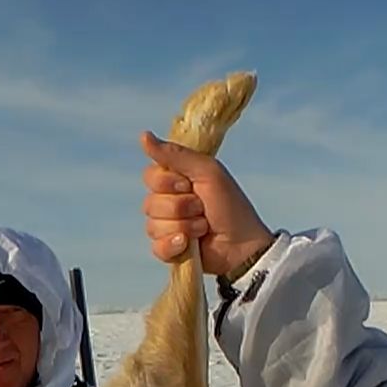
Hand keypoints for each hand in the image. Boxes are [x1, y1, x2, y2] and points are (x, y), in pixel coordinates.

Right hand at [140, 131, 276, 277]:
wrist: (243, 243)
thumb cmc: (230, 205)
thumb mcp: (207, 171)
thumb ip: (175, 154)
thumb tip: (143, 135)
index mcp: (175, 181)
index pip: (150, 176)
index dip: (168, 183)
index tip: (189, 185)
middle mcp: (167, 203)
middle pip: (150, 203)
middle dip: (181, 206)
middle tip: (202, 208)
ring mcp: (166, 228)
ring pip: (153, 226)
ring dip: (184, 226)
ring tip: (204, 228)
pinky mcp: (169, 250)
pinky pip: (157, 247)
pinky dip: (175, 245)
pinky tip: (189, 245)